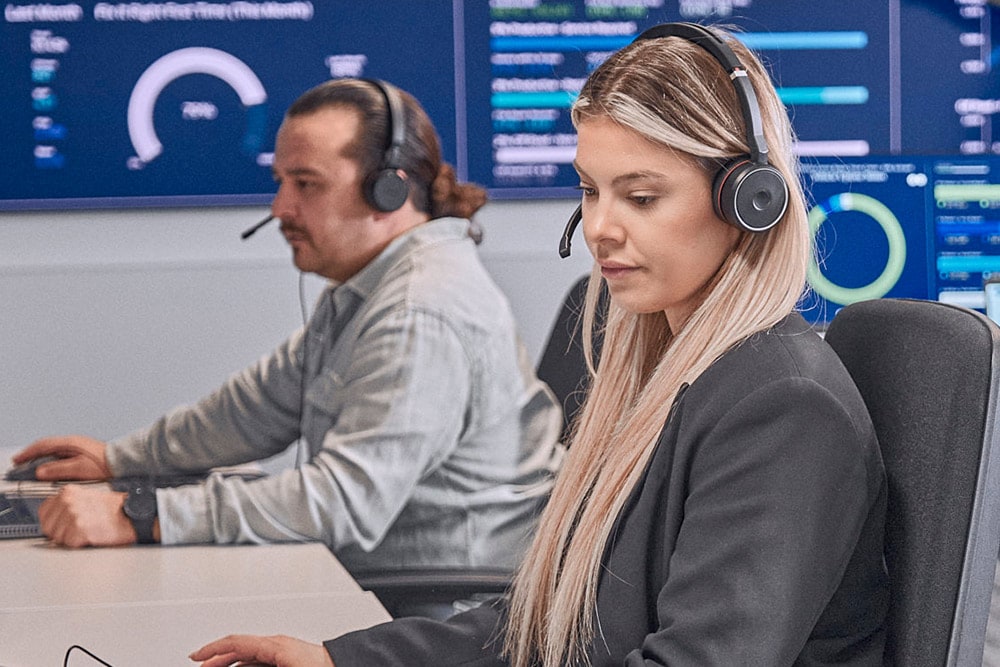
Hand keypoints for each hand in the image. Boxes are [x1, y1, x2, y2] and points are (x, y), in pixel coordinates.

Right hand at [13, 435, 110, 480]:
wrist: (123, 461)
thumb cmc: (105, 464)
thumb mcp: (79, 469)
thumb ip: (58, 470)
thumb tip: (40, 472)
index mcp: (70, 443)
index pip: (43, 445)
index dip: (28, 453)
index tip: (17, 460)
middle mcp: (73, 442)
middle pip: (46, 446)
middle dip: (32, 455)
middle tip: (21, 464)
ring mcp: (78, 447)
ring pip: (54, 450)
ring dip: (41, 457)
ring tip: (32, 466)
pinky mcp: (83, 452)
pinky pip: (61, 454)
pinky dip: (51, 460)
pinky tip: (51, 467)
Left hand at [38, 485, 136, 547]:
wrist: (131, 515)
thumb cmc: (113, 509)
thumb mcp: (85, 498)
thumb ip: (66, 505)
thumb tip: (50, 521)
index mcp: (67, 492)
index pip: (43, 513)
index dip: (52, 523)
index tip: (61, 526)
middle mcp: (67, 501)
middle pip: (48, 527)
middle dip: (60, 533)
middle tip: (78, 530)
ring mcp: (73, 515)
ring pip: (57, 538)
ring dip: (70, 539)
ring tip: (87, 531)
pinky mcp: (80, 529)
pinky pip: (69, 544)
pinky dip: (79, 544)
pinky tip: (91, 536)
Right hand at [190, 635, 334, 666]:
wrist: (347, 665)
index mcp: (274, 645)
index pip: (235, 642)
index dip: (212, 649)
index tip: (195, 656)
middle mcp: (277, 643)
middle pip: (239, 648)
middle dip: (218, 659)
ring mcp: (283, 649)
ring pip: (249, 656)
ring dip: (232, 664)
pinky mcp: (289, 657)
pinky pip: (260, 660)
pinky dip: (246, 666)